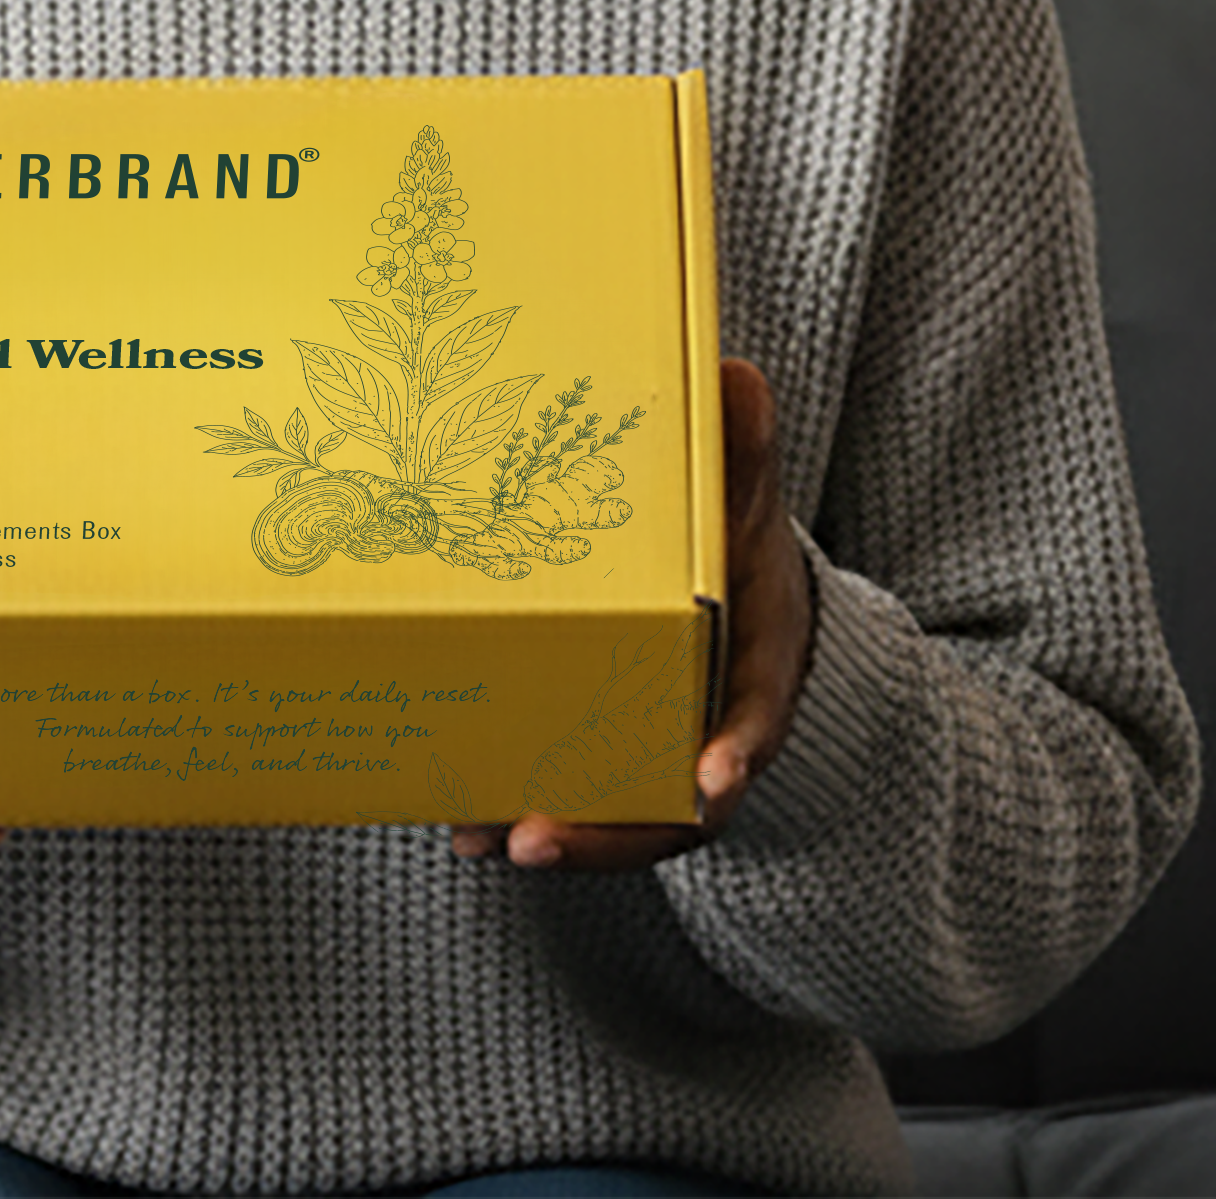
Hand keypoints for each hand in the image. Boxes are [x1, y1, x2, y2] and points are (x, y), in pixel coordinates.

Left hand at [447, 355, 815, 872]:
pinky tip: (459, 820)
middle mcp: (709, 737)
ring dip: (551, 834)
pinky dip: (520, 813)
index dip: (733, 753)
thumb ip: (743, 454)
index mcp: (756, 676)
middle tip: (536, 836)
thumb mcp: (747, 505)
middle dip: (605, 830)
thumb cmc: (739, 551)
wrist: (742, 599)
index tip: (711, 781)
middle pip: (667, 805)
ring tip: (478, 834)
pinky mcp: (609, 762)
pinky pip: (572, 802)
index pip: (754, 723)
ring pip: (612, 819)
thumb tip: (738, 379)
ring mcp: (657, 759)